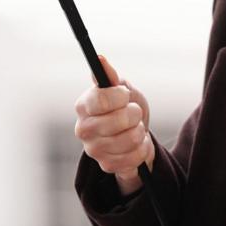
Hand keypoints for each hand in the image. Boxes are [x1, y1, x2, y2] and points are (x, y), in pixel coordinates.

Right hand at [74, 54, 153, 195]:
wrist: (135, 134)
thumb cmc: (125, 107)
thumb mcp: (122, 88)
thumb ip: (110, 76)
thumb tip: (100, 59)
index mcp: (84, 106)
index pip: (101, 99)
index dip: (120, 96)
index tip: (125, 95)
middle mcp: (84, 129)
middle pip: (119, 120)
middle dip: (134, 114)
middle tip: (133, 113)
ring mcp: (94, 150)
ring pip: (130, 139)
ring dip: (139, 131)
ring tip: (134, 128)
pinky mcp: (107, 166)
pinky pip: (135, 157)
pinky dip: (142, 149)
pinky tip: (135, 144)